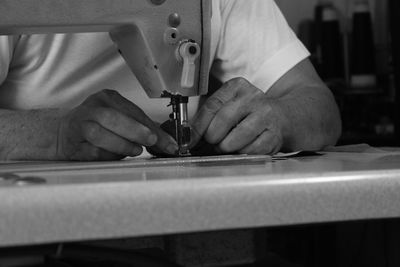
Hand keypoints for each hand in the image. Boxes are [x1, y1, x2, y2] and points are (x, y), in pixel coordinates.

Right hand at [56, 89, 177, 159]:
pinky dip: (109, 156)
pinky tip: (115, 155)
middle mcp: (92, 108)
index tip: (168, 142)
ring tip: (134, 151)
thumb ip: (141, 128)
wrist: (63, 133)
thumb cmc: (97, 126)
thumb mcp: (121, 119)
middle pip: (112, 118)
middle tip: (150, 141)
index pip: (134, 112)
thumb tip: (166, 142)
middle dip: (136, 131)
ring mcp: (79, 125)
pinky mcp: (73, 143)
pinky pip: (93, 151)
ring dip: (122, 145)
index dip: (153, 128)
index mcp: (108, 98)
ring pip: (99, 135)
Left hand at [190, 78, 286, 154]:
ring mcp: (266, 116)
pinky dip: (242, 153)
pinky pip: (250, 151)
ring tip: (227, 145)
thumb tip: (188, 137)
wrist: (281, 117)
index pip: (211, 106)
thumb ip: (208, 118)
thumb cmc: (248, 113)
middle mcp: (253, 97)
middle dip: (213, 138)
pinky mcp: (274, 135)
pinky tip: (243, 147)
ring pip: (237, 138)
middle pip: (223, 120)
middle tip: (213, 142)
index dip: (197, 126)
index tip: (189, 139)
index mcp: (237, 87)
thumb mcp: (228, 106)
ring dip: (226, 147)